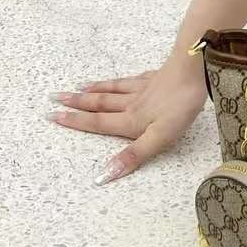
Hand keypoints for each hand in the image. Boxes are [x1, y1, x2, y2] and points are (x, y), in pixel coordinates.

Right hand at [47, 55, 207, 183]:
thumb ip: (133, 155)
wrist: (193, 71)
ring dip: (94, 90)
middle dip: (77, 103)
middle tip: (55, 97)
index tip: (53, 116)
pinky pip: (131, 79)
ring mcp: (144, 88)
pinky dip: (119, 80)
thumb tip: (103, 176)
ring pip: (113, 90)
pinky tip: (119, 79)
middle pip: (100, 104)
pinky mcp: (156, 77)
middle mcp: (132, 103)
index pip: (97, 123)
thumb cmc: (179, 107)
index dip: (75, 122)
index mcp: (131, 121)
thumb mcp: (159, 137)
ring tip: (78, 87)